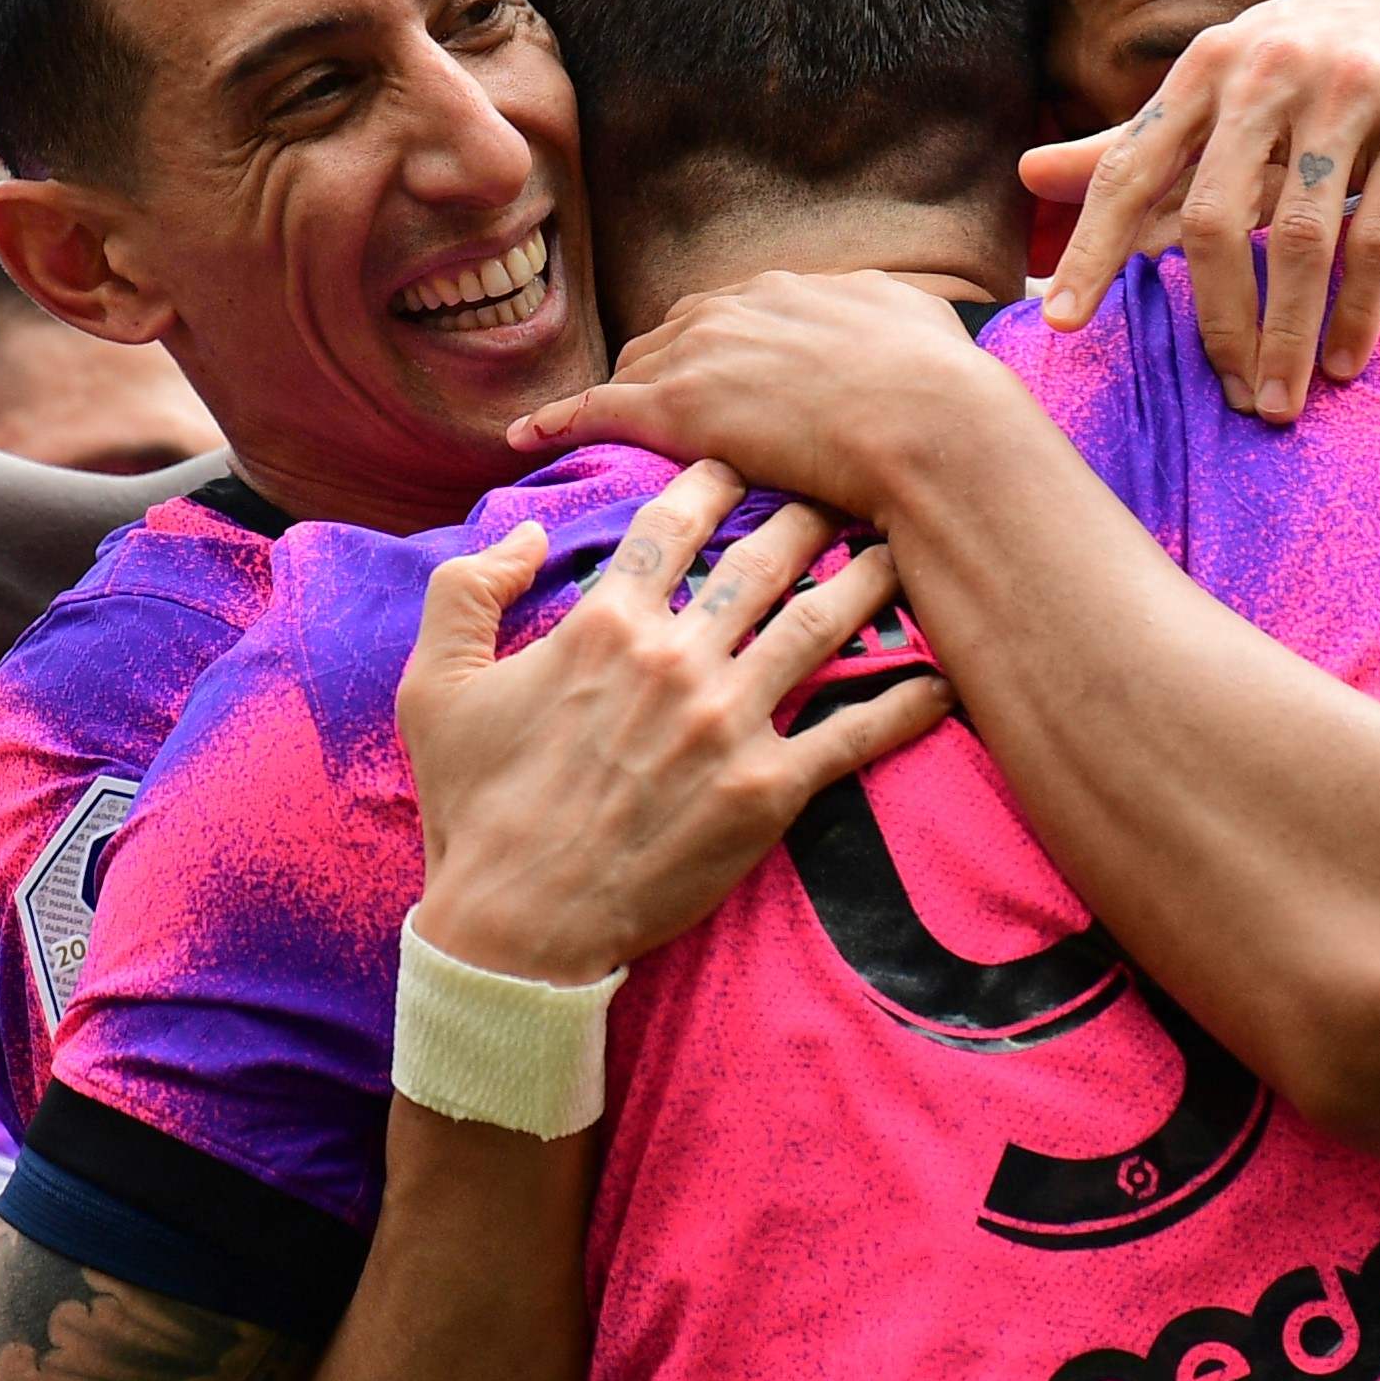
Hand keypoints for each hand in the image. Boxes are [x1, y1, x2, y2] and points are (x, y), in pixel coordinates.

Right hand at [401, 460, 951, 982]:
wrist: (518, 926)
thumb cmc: (475, 808)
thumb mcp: (434, 687)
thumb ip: (467, 591)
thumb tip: (526, 533)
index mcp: (605, 624)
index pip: (674, 521)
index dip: (717, 475)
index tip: (751, 454)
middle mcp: (677, 659)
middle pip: (767, 559)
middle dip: (815, 510)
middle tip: (854, 484)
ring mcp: (728, 723)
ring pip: (822, 625)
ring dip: (873, 580)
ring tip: (909, 550)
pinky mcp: (767, 792)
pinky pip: (855, 736)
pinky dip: (905, 704)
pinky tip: (944, 679)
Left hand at [511, 271, 1019, 522]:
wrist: (933, 426)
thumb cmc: (947, 393)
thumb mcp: (927, 329)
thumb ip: (901, 320)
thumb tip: (914, 325)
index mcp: (798, 288)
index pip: (736, 313)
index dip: (722, 348)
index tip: (719, 374)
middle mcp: (742, 304)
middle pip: (677, 332)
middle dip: (662, 363)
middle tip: (653, 404)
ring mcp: (705, 352)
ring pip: (637, 366)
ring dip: (618, 392)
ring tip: (589, 422)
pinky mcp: (679, 405)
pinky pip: (598, 407)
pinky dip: (560, 418)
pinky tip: (528, 435)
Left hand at [1021, 0, 1379, 421]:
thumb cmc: (1316, 49)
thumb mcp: (1224, 77)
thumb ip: (1133, 138)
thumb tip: (1027, 176)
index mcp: (1209, 68)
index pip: (1131, 168)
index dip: (1092, 248)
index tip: (1060, 323)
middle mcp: (1270, 75)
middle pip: (1214, 218)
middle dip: (1215, 321)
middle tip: (1226, 395)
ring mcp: (1349, 97)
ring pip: (1299, 238)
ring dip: (1287, 335)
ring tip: (1278, 402)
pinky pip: (1378, 238)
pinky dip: (1357, 311)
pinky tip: (1344, 363)